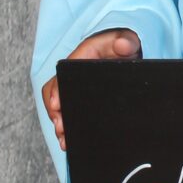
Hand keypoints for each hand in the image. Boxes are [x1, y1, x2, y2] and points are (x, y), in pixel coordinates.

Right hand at [41, 28, 140, 151]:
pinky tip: (70, 141)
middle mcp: (72, 74)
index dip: (56, 91)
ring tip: (64, 140)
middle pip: (55, 94)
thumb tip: (123, 45)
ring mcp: (74, 87)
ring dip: (59, 123)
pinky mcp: (81, 98)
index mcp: (80, 57)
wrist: (127, 54)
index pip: (62, 75)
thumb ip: (126, 42)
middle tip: (61, 129)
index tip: (57, 106)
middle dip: (55, 113)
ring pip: (59, 106)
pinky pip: (68, 112)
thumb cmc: (124, 46)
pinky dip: (68, 127)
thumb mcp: (127, 41)